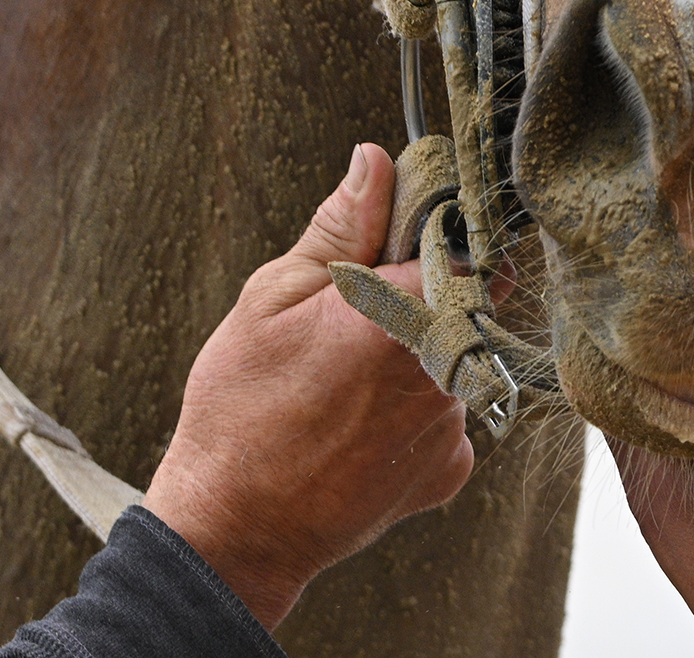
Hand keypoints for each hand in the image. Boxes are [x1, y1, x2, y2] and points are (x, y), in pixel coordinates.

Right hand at [143, 145, 473, 628]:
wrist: (235, 530)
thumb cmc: (241, 408)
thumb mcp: (271, 298)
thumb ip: (340, 228)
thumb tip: (375, 162)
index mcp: (406, 311)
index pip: (454, 244)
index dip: (424, 241)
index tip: (387, 251)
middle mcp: (446, 366)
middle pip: (458, 301)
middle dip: (414, 300)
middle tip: (347, 324)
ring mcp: (453, 424)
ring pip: (449, 358)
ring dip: (411, 358)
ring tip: (339, 387)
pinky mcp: (449, 471)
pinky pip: (444, 417)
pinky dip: (409, 414)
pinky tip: (354, 427)